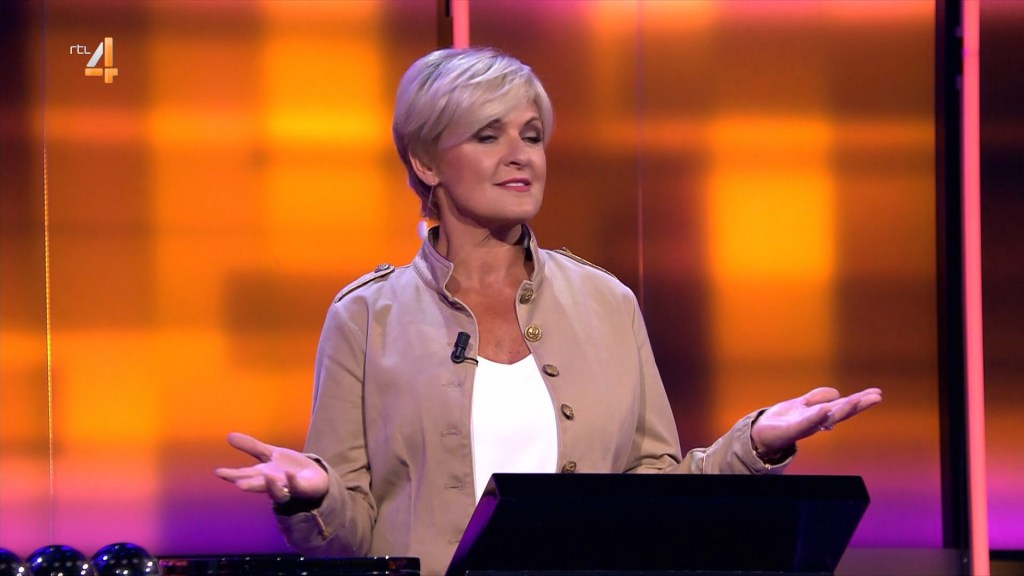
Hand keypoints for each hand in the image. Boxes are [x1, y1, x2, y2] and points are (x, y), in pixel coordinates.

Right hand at [214, 432, 328, 503]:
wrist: (312, 478)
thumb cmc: (286, 467)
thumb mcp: (268, 453)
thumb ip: (250, 446)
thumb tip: (228, 436)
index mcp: (262, 474)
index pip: (245, 474)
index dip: (232, 474)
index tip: (218, 472)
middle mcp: (272, 483)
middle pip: (259, 484)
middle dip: (249, 484)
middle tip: (239, 484)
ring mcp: (287, 487)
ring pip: (277, 490)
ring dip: (271, 485)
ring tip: (266, 476)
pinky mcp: (301, 488)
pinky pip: (296, 486)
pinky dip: (292, 481)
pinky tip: (288, 475)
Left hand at [750, 387, 882, 456]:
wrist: (760, 434)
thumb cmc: (782, 421)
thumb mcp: (801, 405)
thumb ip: (817, 398)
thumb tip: (836, 392)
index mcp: (819, 415)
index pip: (843, 405)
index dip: (860, 400)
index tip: (877, 393)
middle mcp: (816, 422)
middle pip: (840, 412)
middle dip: (858, 405)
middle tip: (876, 397)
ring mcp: (804, 426)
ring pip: (826, 417)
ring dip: (842, 409)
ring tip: (856, 399)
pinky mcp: (790, 430)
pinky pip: (805, 423)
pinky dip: (815, 417)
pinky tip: (825, 410)